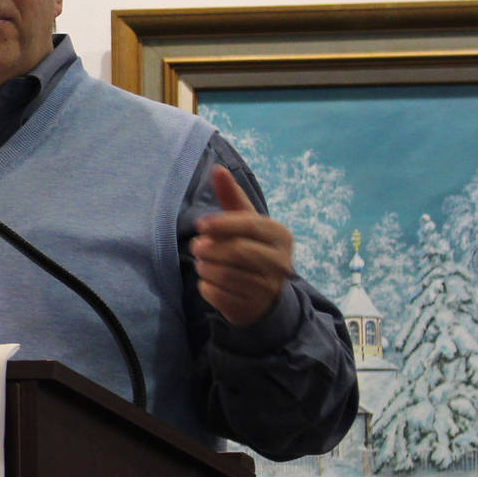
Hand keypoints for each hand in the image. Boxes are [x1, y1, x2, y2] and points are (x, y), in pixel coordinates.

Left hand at [189, 166, 293, 328]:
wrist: (263, 295)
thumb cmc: (251, 248)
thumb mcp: (245, 222)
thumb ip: (231, 196)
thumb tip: (217, 169)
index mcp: (280, 236)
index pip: (250, 225)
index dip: (222, 224)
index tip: (200, 225)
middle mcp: (280, 262)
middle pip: (237, 251)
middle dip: (211, 249)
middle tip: (197, 247)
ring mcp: (267, 288)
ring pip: (225, 274)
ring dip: (205, 267)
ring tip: (203, 262)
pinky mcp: (250, 307)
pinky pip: (217, 294)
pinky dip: (206, 286)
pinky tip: (209, 281)